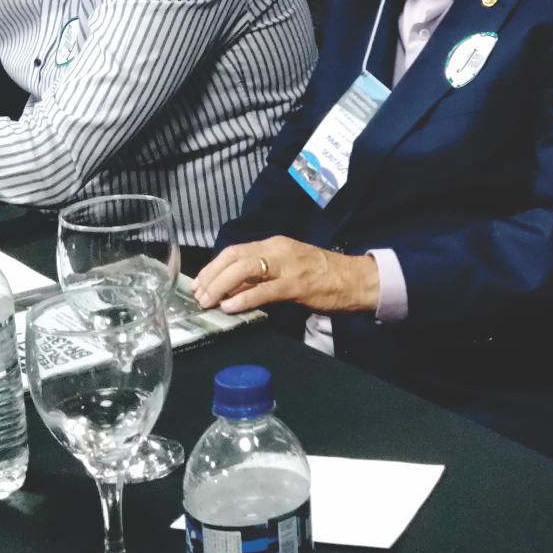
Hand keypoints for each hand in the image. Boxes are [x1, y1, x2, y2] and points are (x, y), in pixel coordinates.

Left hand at [190, 236, 380, 317]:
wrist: (354, 278)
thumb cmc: (320, 275)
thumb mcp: (285, 269)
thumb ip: (259, 277)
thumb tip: (229, 291)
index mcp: (273, 244)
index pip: (234, 250)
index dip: (212, 267)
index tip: (198, 284)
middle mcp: (278, 249)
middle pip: (235, 256)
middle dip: (211, 276)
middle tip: (198, 296)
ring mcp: (287, 265)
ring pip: (246, 269)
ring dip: (221, 286)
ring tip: (208, 302)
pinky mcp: (296, 284)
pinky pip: (264, 290)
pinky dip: (244, 298)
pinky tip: (230, 307)